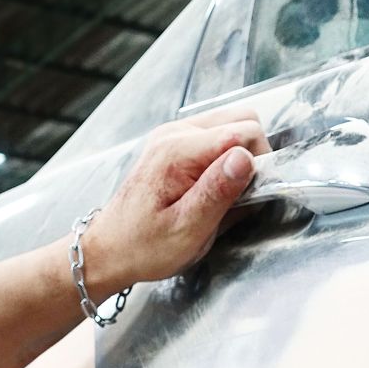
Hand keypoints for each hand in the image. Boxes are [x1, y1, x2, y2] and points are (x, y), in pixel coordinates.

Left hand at [77, 106, 270, 293]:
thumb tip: (246, 158)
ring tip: (225, 193)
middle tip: (240, 195)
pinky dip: (227, 159)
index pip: (245, 133)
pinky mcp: (177, 142)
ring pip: (233, 124)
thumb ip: (218, 192)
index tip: (246, 197)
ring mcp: (175, 134)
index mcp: (178, 151)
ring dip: (241, 157)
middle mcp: (176, 133)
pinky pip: (218, 136)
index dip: (257, 165)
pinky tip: (214, 187)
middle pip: (243, 120)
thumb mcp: (188, 229)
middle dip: (254, 158)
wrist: (111, 247)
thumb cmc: (146, 245)